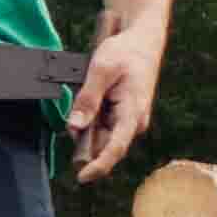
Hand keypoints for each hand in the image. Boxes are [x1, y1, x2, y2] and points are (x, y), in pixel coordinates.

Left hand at [66, 11, 163, 183]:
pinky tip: (91, 101)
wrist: (142, 38)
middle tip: (77, 115)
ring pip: (102, 136)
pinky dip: (91, 119)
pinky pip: (103, 126)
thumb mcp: (101, 69)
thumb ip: (87, 99)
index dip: (98, 166)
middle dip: (86, 140)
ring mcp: (128, 119)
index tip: (82, 177)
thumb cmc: (126, 51)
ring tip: (90, 96)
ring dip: (88, 127)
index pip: (115, 148)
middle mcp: (133, 121)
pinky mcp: (123, 115)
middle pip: (104, 145)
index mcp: (132, 113)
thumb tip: (74, 127)